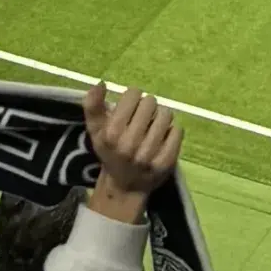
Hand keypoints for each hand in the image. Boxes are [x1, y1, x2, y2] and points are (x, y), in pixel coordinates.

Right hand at [81, 85, 179, 224]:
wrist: (124, 187)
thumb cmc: (110, 152)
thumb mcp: (95, 131)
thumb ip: (92, 105)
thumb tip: (101, 84)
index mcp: (111, 134)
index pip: (133, 94)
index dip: (132, 97)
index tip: (129, 108)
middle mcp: (130, 145)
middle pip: (151, 102)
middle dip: (147, 107)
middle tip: (142, 118)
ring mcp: (149, 155)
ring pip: (166, 114)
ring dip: (160, 117)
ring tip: (153, 126)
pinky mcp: (166, 162)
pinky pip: (178, 131)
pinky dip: (172, 131)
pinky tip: (163, 138)